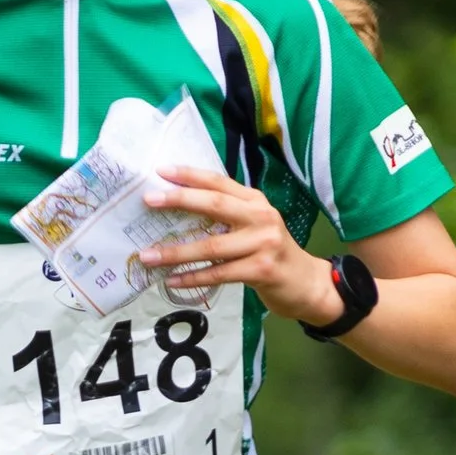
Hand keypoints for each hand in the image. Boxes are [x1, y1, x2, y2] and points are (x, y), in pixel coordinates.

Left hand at [137, 167, 337, 325]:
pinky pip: (219, 273)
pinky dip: (193, 278)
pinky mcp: (262, 270)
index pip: (219, 182)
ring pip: (211, 246)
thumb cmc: (272, 253)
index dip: (190, 175)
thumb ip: (228, 215)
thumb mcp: (255, 225)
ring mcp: (263, 243)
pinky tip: (172, 280)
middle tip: (149, 199)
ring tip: (148, 255)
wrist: (307, 284)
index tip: (161, 170)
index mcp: (255, 201)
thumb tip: (180, 210)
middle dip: (179, 200)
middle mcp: (261, 217)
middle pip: (215, 204)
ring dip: (176, 252)